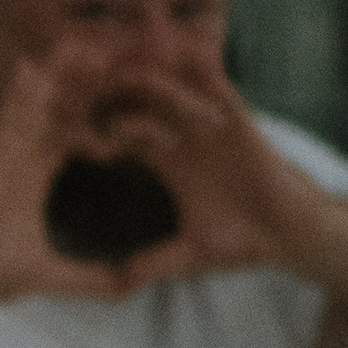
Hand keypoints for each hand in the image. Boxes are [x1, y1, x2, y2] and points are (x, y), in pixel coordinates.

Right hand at [0, 53, 180, 306]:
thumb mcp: (49, 277)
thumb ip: (88, 279)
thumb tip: (127, 291)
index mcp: (35, 176)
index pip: (74, 136)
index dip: (101, 115)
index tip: (129, 96)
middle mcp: (19, 159)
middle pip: (55, 111)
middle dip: (79, 82)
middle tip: (108, 49)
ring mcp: (1, 159)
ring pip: (31, 109)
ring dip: (52, 76)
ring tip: (76, 43)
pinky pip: (4, 125)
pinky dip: (17, 98)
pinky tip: (31, 68)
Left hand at [91, 67, 327, 278]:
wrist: (289, 235)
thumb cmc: (239, 241)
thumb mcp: (188, 255)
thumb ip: (153, 264)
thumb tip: (118, 283)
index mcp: (164, 163)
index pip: (119, 136)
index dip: (90, 128)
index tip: (58, 125)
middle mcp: (182, 138)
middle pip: (138, 106)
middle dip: (110, 96)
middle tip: (78, 87)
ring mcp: (210, 128)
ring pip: (172, 95)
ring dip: (148, 82)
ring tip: (118, 72)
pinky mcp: (241, 125)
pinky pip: (221, 95)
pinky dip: (204, 79)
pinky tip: (184, 64)